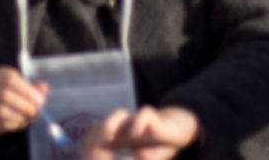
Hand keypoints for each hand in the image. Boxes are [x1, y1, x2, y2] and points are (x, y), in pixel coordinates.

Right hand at [0, 66, 47, 135]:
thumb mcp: (23, 85)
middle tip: (36, 111)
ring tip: (29, 117)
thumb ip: (34, 87)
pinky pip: (0, 123)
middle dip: (24, 105)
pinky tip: (22, 121)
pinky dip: (14, 124)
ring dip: (19, 116)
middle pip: (4, 95)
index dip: (26, 90)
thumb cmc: (12, 92)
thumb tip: (43, 88)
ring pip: (1, 111)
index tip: (39, 99)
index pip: (10, 80)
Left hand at [83, 106, 198, 159]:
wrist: (177, 131)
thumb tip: (139, 155)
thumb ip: (144, 157)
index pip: (97, 137)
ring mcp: (137, 122)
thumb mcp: (146, 157)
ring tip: (106, 136)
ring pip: (119, 114)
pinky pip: (145, 114)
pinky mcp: (154, 118)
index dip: (91, 144)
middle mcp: (124, 127)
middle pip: (103, 124)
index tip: (91, 156)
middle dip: (95, 135)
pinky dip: (139, 123)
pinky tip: (136, 136)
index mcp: (118, 138)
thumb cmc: (156, 146)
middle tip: (93, 149)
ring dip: (110, 123)